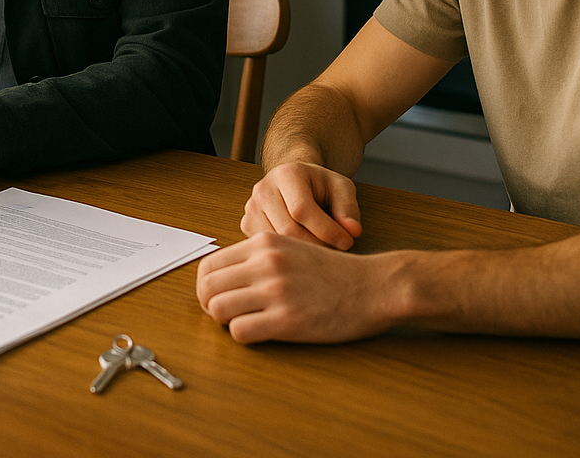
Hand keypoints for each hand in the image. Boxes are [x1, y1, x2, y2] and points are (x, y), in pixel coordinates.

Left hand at [197, 232, 394, 342]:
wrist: (372, 286)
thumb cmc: (333, 272)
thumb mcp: (292, 247)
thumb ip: (259, 257)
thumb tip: (224, 277)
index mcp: (264, 243)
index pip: (209, 264)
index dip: (207, 285)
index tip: (218, 296)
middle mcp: (265, 263)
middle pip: (208, 287)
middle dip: (210, 304)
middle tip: (228, 314)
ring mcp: (275, 291)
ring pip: (218, 309)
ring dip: (226, 321)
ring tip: (245, 322)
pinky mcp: (287, 320)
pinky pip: (240, 332)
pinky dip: (244, 336)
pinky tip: (262, 332)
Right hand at [242, 162, 362, 249]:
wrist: (295, 181)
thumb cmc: (319, 185)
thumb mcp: (340, 187)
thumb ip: (348, 207)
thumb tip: (352, 231)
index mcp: (285, 174)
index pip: (302, 209)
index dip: (327, 230)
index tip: (347, 242)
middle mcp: (263, 189)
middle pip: (288, 230)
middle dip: (317, 246)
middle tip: (336, 253)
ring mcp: (251, 208)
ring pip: (277, 244)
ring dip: (302, 255)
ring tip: (322, 254)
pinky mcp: (247, 225)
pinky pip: (267, 250)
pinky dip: (288, 256)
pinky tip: (304, 255)